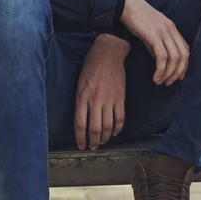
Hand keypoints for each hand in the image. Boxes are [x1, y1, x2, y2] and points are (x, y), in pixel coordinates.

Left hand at [74, 34, 129, 150]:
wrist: (108, 53)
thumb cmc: (91, 66)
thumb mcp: (80, 82)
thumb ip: (80, 100)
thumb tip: (82, 118)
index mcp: (82, 96)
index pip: (80, 124)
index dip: (80, 138)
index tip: (80, 145)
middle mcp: (95, 100)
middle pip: (94, 129)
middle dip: (93, 142)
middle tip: (93, 147)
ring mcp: (109, 99)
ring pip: (107, 126)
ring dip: (104, 138)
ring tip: (102, 141)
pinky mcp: (120, 97)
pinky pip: (120, 118)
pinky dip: (117, 129)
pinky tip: (114, 132)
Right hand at [121, 0, 189, 86]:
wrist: (127, 5)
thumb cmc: (137, 18)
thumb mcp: (151, 32)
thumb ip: (158, 45)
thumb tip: (161, 61)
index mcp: (172, 28)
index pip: (185, 49)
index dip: (184, 65)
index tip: (178, 76)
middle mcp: (171, 30)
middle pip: (183, 56)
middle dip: (178, 72)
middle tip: (169, 82)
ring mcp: (164, 32)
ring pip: (174, 58)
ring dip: (169, 74)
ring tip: (160, 81)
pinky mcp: (154, 35)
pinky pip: (162, 57)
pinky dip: (161, 70)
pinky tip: (155, 76)